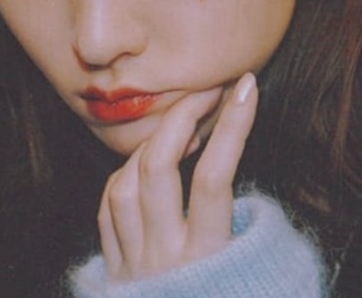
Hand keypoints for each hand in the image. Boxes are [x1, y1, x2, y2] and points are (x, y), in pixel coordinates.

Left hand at [97, 72, 257, 280]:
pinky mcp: (113, 268)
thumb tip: (236, 168)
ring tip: (180, 128)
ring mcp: (133, 260)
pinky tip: (146, 164)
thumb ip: (245, 226)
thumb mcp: (253, 275)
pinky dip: (125, 174)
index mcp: (208, 258)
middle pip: (161, 164)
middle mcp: (165, 254)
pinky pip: (108, 205)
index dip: (233, 124)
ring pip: (126, 180)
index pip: (217, 175)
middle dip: (183, 116)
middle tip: (207, 92)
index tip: (247, 86)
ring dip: (153, 142)